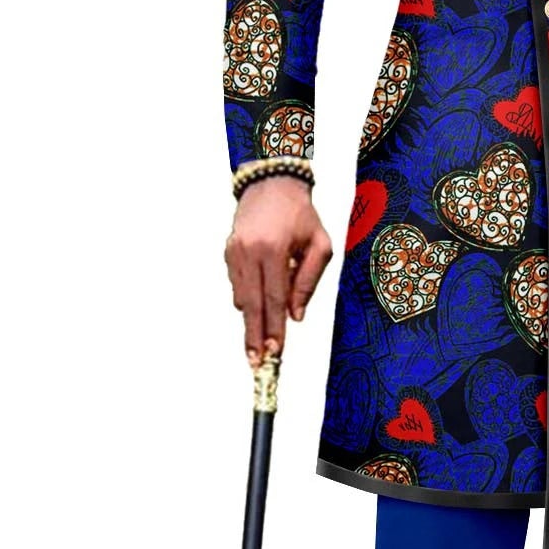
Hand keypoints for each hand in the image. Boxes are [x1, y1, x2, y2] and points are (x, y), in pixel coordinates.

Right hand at [223, 176, 333, 366]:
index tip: (276, 351)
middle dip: (254, 336)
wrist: (272, 184)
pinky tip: (257, 309)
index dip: (275, 327)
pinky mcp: (227, 252)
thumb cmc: (302, 215)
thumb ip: (310, 280)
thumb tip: (296, 316)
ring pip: (241, 297)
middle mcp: (249, 251)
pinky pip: (237, 285)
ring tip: (257, 347)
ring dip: (250, 322)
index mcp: (274, 248)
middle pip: (251, 304)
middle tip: (257, 364)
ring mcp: (234, 251)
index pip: (275, 297)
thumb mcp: (320, 243)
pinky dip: (247, 299)